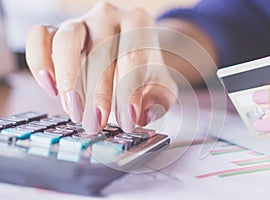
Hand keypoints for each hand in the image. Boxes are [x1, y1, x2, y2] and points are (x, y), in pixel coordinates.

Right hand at [26, 2, 177, 133]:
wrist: (127, 51)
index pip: (133, 58)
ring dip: (68, 79)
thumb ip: (159, 99)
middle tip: (97, 124)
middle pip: (101, 51)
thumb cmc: (142, 69)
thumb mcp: (160, 84)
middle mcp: (108, 16)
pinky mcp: (56, 29)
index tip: (127, 122)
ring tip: (74, 111)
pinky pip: (38, 37)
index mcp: (138, 24)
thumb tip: (143, 114)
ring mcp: (80, 21)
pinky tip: (51, 88)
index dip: (129, 92)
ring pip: (67, 41)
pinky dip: (39, 62)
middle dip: (98, 94)